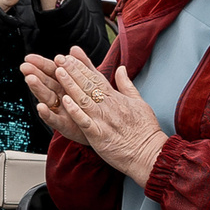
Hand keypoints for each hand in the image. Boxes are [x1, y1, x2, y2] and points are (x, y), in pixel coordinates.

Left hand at [30, 47, 165, 184]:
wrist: (150, 154)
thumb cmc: (146, 131)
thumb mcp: (139, 103)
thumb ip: (127, 85)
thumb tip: (121, 69)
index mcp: (116, 99)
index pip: (96, 78)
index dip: (82, 66)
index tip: (70, 56)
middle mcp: (108, 106)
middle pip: (88, 85)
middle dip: (72, 70)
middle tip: (60, 58)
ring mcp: (103, 120)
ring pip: (83, 99)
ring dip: (70, 85)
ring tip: (59, 72)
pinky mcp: (99, 135)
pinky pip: (84, 120)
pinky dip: (75, 110)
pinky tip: (65, 101)